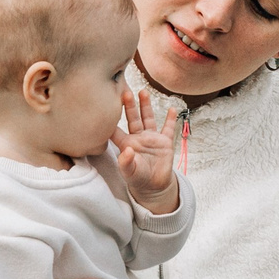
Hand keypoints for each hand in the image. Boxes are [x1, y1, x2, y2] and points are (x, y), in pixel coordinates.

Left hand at [112, 87, 182, 212]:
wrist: (153, 185)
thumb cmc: (137, 178)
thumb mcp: (129, 172)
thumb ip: (126, 162)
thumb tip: (126, 150)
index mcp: (126, 143)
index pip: (116, 130)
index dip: (110, 121)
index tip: (106, 108)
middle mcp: (137, 137)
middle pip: (133, 118)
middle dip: (129, 106)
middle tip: (126, 92)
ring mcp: (151, 138)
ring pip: (148, 118)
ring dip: (146, 106)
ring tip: (143, 92)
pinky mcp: (165, 142)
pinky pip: (168, 128)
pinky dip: (170, 119)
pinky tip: (172, 109)